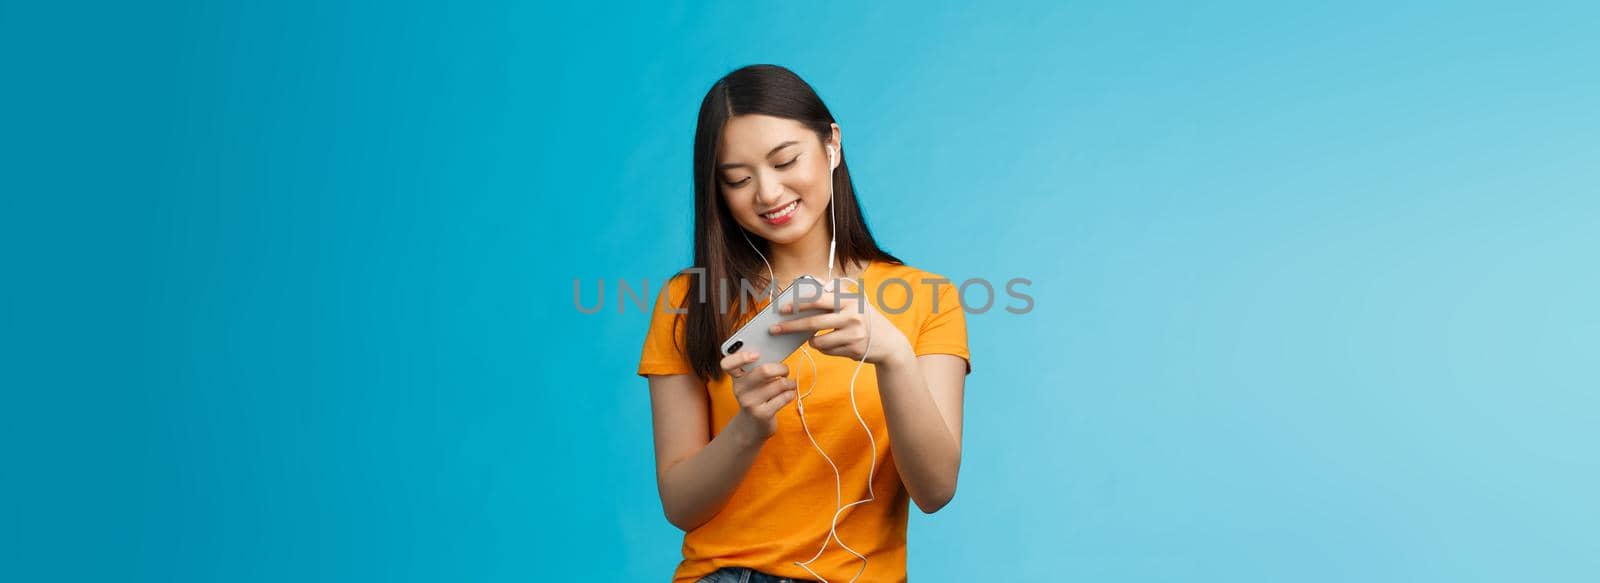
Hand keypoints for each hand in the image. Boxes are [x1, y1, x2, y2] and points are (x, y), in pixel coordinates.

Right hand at [720, 350, 796, 440]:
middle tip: (785, 371)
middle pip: (764, 371)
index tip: (756, 354)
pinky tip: (788, 394)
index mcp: (736, 378)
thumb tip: (778, 352)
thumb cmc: (757, 396)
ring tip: (789, 384)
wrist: (752, 426)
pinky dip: (791, 393)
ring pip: (780, 384)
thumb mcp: (752, 382)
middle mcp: (740, 389)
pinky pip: (784, 397)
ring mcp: (751, 403)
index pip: (728, 364)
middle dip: (782, 368)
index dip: (740, 356)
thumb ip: (758, 367)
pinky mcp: (763, 414)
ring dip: (790, 383)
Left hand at [770, 279, 913, 366]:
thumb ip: (833, 291)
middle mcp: (852, 316)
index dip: (798, 304)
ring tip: (813, 337)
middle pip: (813, 323)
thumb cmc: (867, 319)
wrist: (890, 343)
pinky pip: (827, 351)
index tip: (782, 308)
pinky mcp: (853, 350)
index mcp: (850, 300)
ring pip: (818, 340)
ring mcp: (853, 335)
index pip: (818, 300)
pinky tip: (831, 344)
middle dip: (790, 326)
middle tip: (775, 329)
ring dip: (811, 340)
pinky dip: (824, 348)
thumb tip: (810, 280)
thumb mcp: (855, 301)